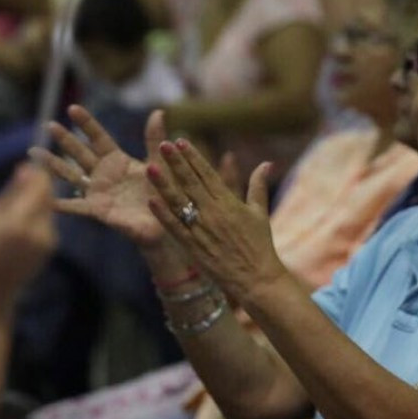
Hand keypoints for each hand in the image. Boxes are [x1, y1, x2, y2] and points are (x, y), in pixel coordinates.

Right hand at [0, 164, 55, 309]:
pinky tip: (24, 222)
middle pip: (48, 196)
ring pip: (50, 208)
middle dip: (39, 186)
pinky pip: (49, 221)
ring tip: (19, 206)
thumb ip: (11, 193)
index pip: (40, 188)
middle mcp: (39, 230)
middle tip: (24, 181)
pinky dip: (40, 216)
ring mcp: (49, 239)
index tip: (34, 163)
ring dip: (39, 201)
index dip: (40, 173)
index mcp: (18, 222)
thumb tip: (26, 168)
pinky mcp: (53, 245)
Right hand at [30, 105, 168, 246]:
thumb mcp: (160, 162)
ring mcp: (97, 191)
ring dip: (52, 164)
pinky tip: (42, 198)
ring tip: (33, 151)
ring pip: (70, 175)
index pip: (99, 138)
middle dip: (64, 139)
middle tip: (48, 124)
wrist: (166, 221)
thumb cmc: (163, 192)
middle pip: (80, 152)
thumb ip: (154, 139)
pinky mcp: (97, 210)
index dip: (86, 123)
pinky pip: (74, 206)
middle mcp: (104, 174)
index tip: (73, 108)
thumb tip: (158, 111)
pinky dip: (58, 203)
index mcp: (118, 161)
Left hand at [146, 139, 286, 300]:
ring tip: (150, 167)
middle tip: (162, 144)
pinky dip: (163, 214)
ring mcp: (202, 229)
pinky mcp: (193, 246)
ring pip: (179, 202)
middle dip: (176, 162)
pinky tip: (151, 200)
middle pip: (191, 182)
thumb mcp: (260, 212)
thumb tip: (267, 163)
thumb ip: (258, 185)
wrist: (256, 278)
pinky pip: (175, 227)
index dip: (193, 156)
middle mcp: (213, 212)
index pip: (207, 173)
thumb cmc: (259, 245)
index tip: (181, 140)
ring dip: (164, 184)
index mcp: (228, 202)